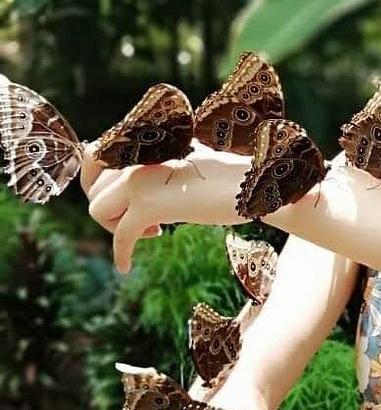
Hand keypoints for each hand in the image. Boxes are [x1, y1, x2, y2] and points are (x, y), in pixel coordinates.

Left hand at [83, 141, 250, 272]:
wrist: (256, 184)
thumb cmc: (234, 176)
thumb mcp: (192, 160)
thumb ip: (164, 164)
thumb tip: (141, 179)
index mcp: (148, 144)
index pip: (95, 157)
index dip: (95, 181)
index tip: (113, 202)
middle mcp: (139, 156)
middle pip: (94, 188)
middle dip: (110, 210)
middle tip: (143, 222)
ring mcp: (141, 179)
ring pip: (98, 210)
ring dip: (116, 227)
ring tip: (153, 231)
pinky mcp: (150, 205)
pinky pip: (120, 234)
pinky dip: (121, 253)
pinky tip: (125, 266)